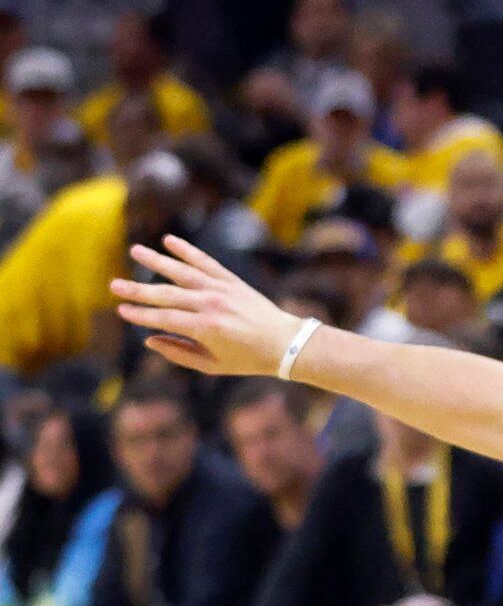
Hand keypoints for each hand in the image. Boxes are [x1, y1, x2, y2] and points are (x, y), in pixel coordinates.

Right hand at [111, 236, 302, 377]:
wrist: (286, 342)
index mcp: (206, 328)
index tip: (121, 310)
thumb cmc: (248, 359)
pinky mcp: (232, 281)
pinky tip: (169, 240)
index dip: (141, 315)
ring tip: (135, 250)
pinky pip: (206, 263)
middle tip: (114, 285)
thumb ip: (179, 353)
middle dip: (139, 290)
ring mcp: (222, 290)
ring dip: (157, 261)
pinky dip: (188, 251)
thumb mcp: (212, 365)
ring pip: (184, 272)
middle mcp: (212, 305)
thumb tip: (149, 339)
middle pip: (168, 294)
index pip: (164, 319)